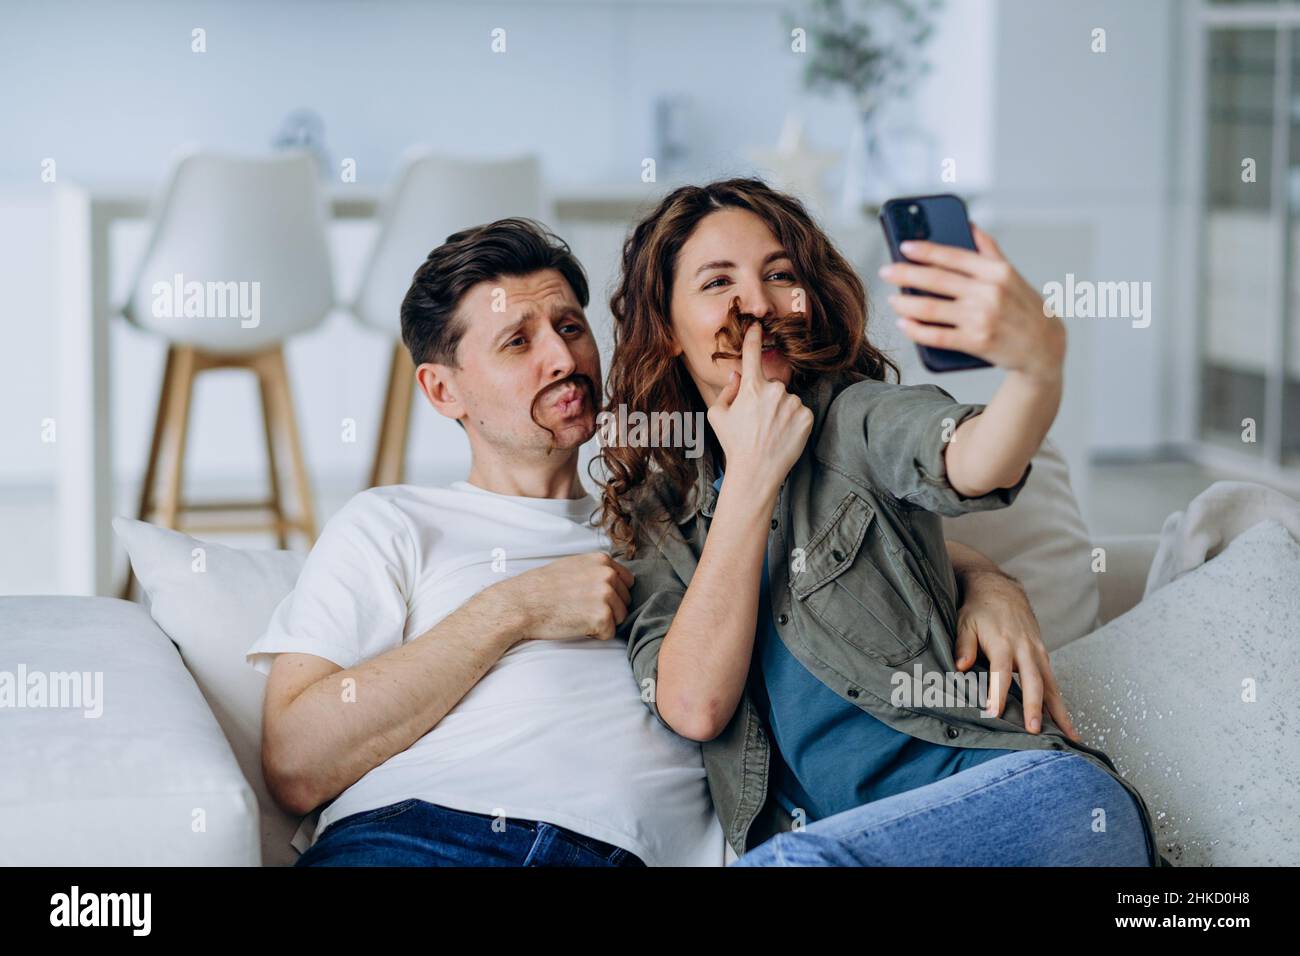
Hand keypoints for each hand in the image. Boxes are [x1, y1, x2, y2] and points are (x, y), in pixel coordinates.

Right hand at [485, 553, 633, 641]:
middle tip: (579, 609)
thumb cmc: (541, 587)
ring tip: (576, 616)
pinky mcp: (602, 617)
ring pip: (620, 618)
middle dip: (608, 610)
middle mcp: (608, 575)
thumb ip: (595, 570)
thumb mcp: (572, 566)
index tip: (593, 600)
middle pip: (625, 602)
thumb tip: (613, 578)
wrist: (521, 604)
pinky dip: (595, 635)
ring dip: (602, 623)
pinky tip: (575, 625)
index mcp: (602, 561)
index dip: (613, 595)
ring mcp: (607, 595)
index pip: (627, 582)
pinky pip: (610, 634)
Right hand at [707, 321, 813, 495]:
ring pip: (787, 400)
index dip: (754, 337)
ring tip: (771, 432)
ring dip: (781, 411)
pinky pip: (800, 412)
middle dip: (766, 399)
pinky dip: (794, 421)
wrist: (756, 472)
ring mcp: (793, 403)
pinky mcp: (807, 416)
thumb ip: (727, 390)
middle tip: (758, 423)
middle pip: (771, 386)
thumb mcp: (717, 415)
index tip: (757, 326)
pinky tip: (783, 435)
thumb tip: (737, 374)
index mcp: (751, 387)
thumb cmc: (734, 444)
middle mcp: (774, 390)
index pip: (753, 354)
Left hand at [880, 223, 1065, 382]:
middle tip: (886, 272)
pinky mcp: (976, 343)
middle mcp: (989, 292)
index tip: (904, 247)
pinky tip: (903, 325)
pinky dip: (915, 331)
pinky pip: (937, 336)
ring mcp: (982, 318)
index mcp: (996, 271)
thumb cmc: (1023, 307)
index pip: (953, 256)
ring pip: (930, 308)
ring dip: (905, 304)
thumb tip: (968, 224)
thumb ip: (989, 250)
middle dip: (905, 275)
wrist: (1044, 347)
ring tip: (893, 301)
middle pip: (935, 280)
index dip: (925, 250)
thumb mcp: (1012, 275)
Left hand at [954, 568, 1079, 739]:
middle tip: (1035, 731)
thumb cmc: (979, 610)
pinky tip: (1064, 723)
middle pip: (1033, 681)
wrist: (1001, 590)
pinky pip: (1053, 683)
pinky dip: (1059, 703)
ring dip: (1059, 711)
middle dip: (1035, 707)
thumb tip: (960, 667)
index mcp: (1003, 642)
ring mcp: (1038, 653)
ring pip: (1051, 685)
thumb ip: (964, 646)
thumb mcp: (965, 623)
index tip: (994, 714)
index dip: (998, 693)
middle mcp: (1025, 649)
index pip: (1001, 672)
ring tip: (1069, 737)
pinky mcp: (1044, 656)